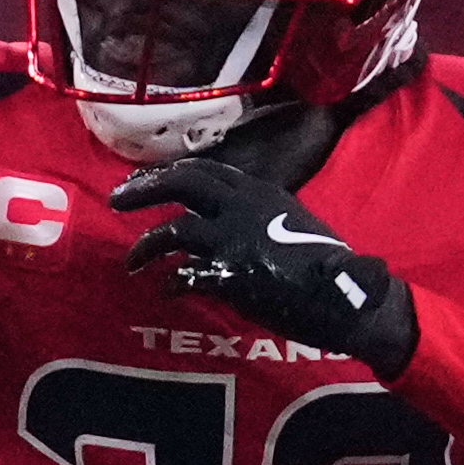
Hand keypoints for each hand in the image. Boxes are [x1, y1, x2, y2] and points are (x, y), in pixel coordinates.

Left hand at [108, 156, 419, 373]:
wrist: (347, 295)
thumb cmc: (326, 264)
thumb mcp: (292, 223)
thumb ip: (258, 216)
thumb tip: (229, 220)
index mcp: (260, 191)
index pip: (206, 170)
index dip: (169, 173)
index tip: (145, 181)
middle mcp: (243, 206)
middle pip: (182, 183)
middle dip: (143, 189)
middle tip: (115, 201)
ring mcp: (235, 239)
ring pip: (174, 229)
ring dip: (146, 245)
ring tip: (133, 263)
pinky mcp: (231, 275)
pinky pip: (186, 275)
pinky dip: (172, 283)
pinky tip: (168, 292)